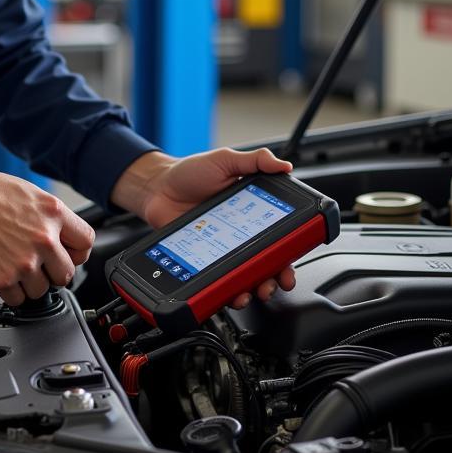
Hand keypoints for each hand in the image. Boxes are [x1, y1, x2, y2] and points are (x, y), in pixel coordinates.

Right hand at [0, 153, 94, 305]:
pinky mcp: (3, 279)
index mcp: (53, 213)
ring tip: (12, 265)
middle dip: (53, 272)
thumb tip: (62, 231)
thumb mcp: (27, 192)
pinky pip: (17, 299)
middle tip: (38, 265)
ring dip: (29, 283)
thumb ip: (49, 214)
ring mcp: (24, 262)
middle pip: (67, 273)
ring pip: (42, 290)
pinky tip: (1, 273)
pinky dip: (10, 291)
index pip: (86, 242)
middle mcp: (44, 239)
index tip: (68, 255)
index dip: (77, 252)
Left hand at [111, 146, 296, 308]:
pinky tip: (231, 292)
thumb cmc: (190, 173)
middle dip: (277, 276)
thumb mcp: (225, 160)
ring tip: (254, 290)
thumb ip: (255, 161)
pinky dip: (229, 291)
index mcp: (252, 210)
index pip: (280, 232)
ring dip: (256, 287)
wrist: (157, 188)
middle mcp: (242, 233)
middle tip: (277, 281)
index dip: (291, 247)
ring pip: (247, 276)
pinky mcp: (206, 260)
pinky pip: (221, 281)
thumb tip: (283, 165)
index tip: (294, 255)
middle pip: (268, 260)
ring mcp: (225, 249)